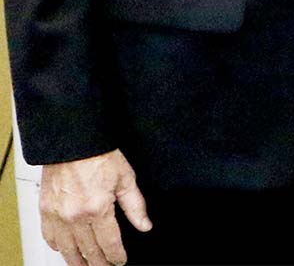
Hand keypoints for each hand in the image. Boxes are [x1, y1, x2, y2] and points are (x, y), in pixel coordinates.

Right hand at [40, 149, 149, 265]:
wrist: (72, 143)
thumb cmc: (98, 156)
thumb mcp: (126, 179)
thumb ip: (135, 206)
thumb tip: (145, 225)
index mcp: (97, 208)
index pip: (109, 243)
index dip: (116, 256)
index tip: (120, 261)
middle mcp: (75, 216)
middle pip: (88, 250)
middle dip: (98, 262)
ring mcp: (57, 215)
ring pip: (66, 248)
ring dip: (76, 260)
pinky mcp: (45, 210)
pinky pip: (49, 236)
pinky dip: (57, 246)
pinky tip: (64, 249)